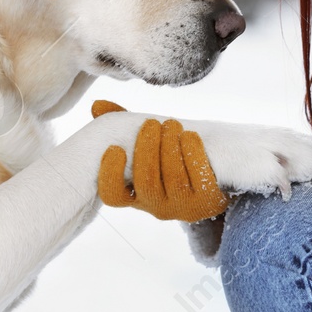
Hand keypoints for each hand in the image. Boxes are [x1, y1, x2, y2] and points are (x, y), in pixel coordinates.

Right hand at [92, 100, 228, 221]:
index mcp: (136, 194)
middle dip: (147, 148)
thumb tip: (97, 106)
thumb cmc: (172, 154)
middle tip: (152, 123)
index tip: (115, 148)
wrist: (215, 170)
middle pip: (146, 182)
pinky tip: (189, 135)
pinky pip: (199, 179)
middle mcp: (156, 205)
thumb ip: (122, 125)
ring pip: (173, 179)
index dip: (110, 175)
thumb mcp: (148, 142)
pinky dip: (192, 153)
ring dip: (170, 146)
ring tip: (172, 124)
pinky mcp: (206, 201)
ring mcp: (182, 206)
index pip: (113, 196)